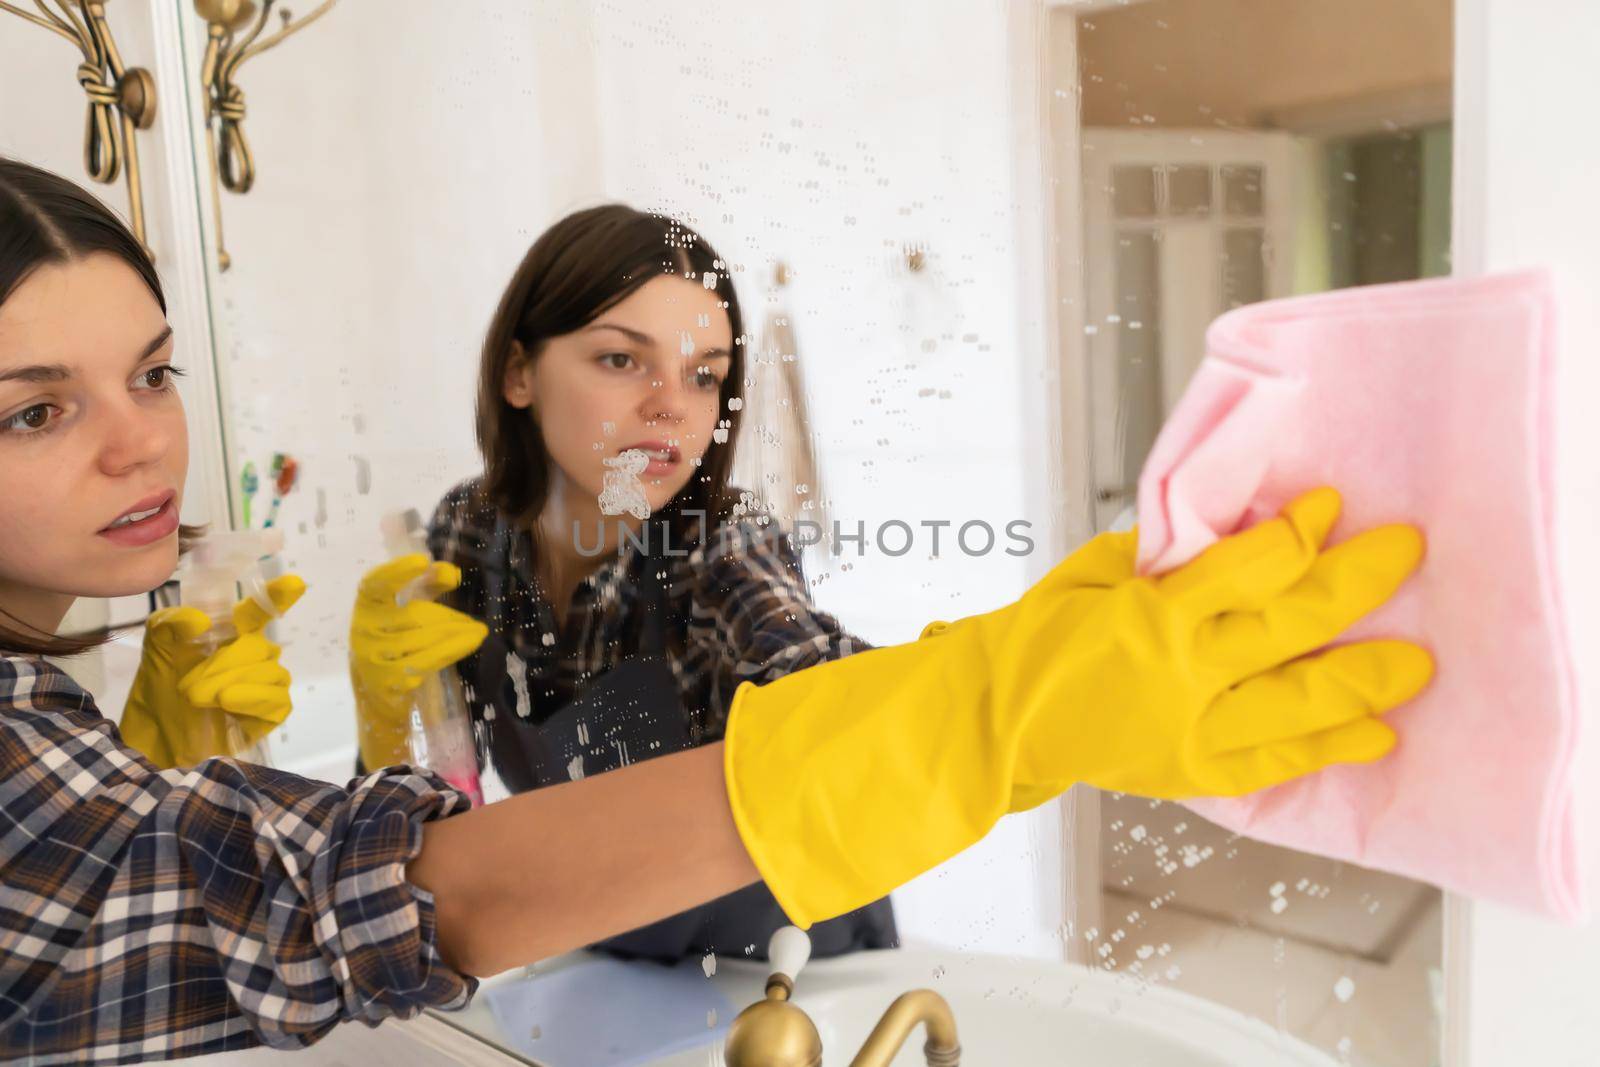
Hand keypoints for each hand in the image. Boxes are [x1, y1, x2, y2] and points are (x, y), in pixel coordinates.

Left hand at [121, 574, 305, 767]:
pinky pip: (278, 701)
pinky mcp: (267, 714)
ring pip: (270, 672)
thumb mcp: (156, 646)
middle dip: (222, 664)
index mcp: (234, 633)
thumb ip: (170, 624)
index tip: (294, 583)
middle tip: (187, 686)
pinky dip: (253, 698)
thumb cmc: (160, 685)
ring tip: (197, 698)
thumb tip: (201, 621)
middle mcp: (255, 656)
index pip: (262, 610)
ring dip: (231, 682)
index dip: (280, 596)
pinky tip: (227, 701)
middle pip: (259, 647)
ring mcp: (264, 685)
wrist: (154, 732)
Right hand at [350, 554, 486, 769]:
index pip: (375, 584)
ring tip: (478, 632)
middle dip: (449, 618)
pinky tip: (466, 645)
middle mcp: (364, 630)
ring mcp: (375, 658)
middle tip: (473, 622)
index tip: (422, 561)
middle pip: (414, 616)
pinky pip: (427, 662)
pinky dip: (450, 651)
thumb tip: (452, 572)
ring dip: (457, 636)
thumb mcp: (407, 605)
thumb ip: (429, 584)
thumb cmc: (394, 636)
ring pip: (424, 640)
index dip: (396, 571)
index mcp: (366, 605)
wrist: (374, 688)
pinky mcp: (389, 680)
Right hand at [722, 487, 1432, 926]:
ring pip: (1299, 700)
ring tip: (1418, 661)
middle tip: (1404, 551)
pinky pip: (1272, 762)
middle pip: (1293, 623)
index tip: (1330, 505)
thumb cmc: (1032, 639)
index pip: (1248, 566)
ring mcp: (1190, 728)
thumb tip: (1226, 532)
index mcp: (1150, 614)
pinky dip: (1327, 748)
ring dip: (1365, 677)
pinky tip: (1375, 735)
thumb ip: (1161, 561)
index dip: (1298, 533)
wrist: (990, 720)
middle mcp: (1180, 672)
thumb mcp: (1090, 576)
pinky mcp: (1190, 771)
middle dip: (1358, 582)